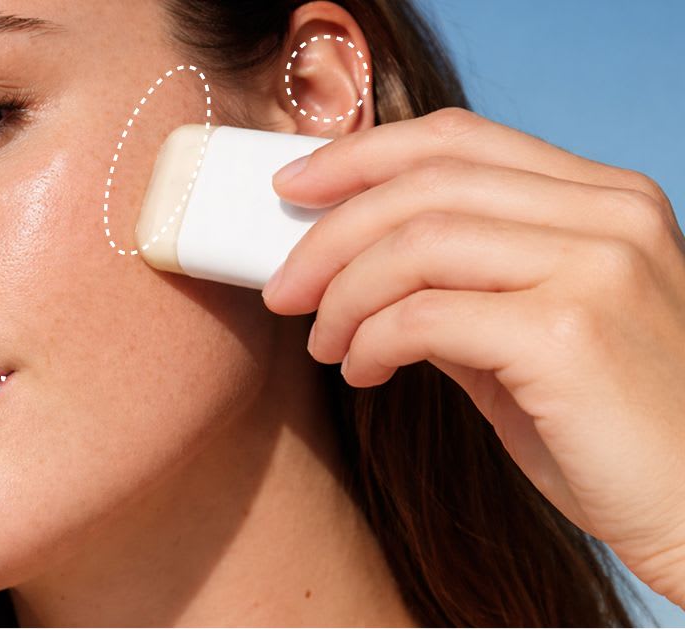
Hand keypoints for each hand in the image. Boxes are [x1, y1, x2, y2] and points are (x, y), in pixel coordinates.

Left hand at [261, 107, 684, 604]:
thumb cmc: (607, 430)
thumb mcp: (530, 333)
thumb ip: (459, 285)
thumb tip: (351, 264)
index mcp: (605, 199)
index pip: (459, 140)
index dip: (362, 154)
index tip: (294, 187)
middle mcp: (610, 216)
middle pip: (426, 184)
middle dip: (330, 233)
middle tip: (282, 286)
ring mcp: (598, 267)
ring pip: (417, 244)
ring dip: (344, 294)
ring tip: (321, 341)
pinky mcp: (569, 333)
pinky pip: (425, 315)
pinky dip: (371, 340)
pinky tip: (360, 371)